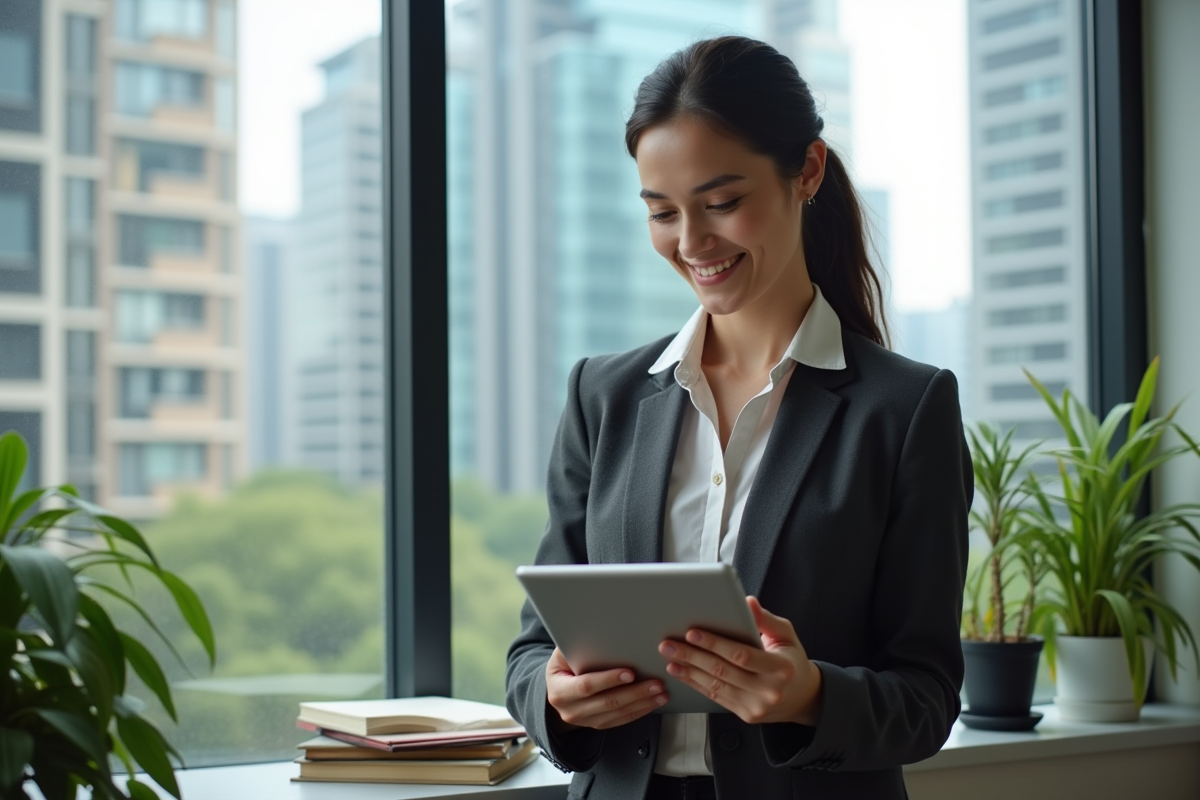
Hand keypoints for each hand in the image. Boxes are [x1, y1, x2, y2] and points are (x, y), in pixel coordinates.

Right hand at [544, 647, 668, 730]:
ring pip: (618, 714)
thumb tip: (602, 633)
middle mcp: (571, 710)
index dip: (609, 680)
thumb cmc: (563, 666)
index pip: (587, 686)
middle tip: (656, 683)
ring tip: (661, 692)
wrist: (556, 689)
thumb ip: (578, 647)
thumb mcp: (562, 655)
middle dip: (635, 693)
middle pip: (608, 702)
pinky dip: (640, 711)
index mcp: (560, 691)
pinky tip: (653, 702)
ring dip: (642, 703)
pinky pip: (621, 720)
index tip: (631, 673)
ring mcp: (585, 721)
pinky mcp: (598, 725)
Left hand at [658, 596, 822, 725]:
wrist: (802, 698)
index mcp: (781, 668)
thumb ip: (766, 620)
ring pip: (715, 686)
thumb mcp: (786, 636)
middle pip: (723, 671)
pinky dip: (695, 684)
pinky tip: (682, 672)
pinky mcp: (745, 714)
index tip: (693, 632)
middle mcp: (768, 690)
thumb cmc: (792, 662)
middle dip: (692, 655)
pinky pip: (716, 697)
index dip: (715, 644)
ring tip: (670, 657)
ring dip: (689, 670)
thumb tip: (747, 603)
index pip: (741, 655)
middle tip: (669, 643)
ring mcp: (756, 706)